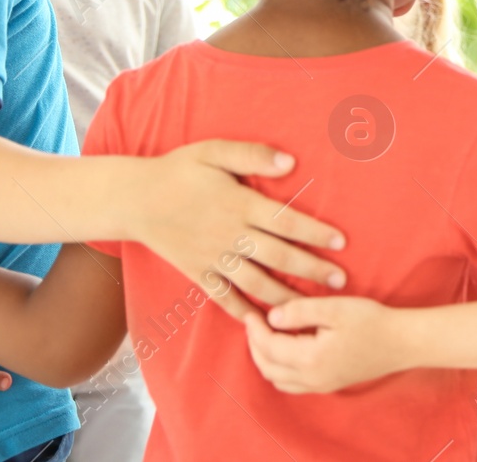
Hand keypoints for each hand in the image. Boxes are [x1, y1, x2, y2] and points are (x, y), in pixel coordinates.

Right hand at [134, 141, 349, 320]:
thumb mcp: (214, 151)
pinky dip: (244, 312)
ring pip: (256, 282)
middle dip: (312, 270)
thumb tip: (291, 162)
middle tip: (341, 282)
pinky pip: (224, 297)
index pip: (287, 222)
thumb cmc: (179, 170)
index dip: (316, 233)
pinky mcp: (198, 273)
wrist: (135, 199)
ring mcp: (213, 258)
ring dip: (286, 296)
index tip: (341, 243)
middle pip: (279, 257)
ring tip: (312, 307)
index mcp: (239, 204)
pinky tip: (263, 323)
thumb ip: (253, 155)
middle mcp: (230, 235)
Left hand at [245, 295, 402, 392]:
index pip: (269, 347)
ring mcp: (320, 385)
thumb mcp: (335, 308)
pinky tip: (286, 349)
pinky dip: (280, 369)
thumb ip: (300, 311)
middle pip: (268, 368)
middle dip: (255, 345)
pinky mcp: (329, 385)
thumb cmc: (371, 321)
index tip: (250, 312)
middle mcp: (311, 379)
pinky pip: (292, 384)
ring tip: (266, 334)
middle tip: (253, 322)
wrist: (402, 342)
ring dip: (266, 359)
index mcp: (310, 359)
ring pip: (278, 380)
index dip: (254, 329)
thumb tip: (271, 317)